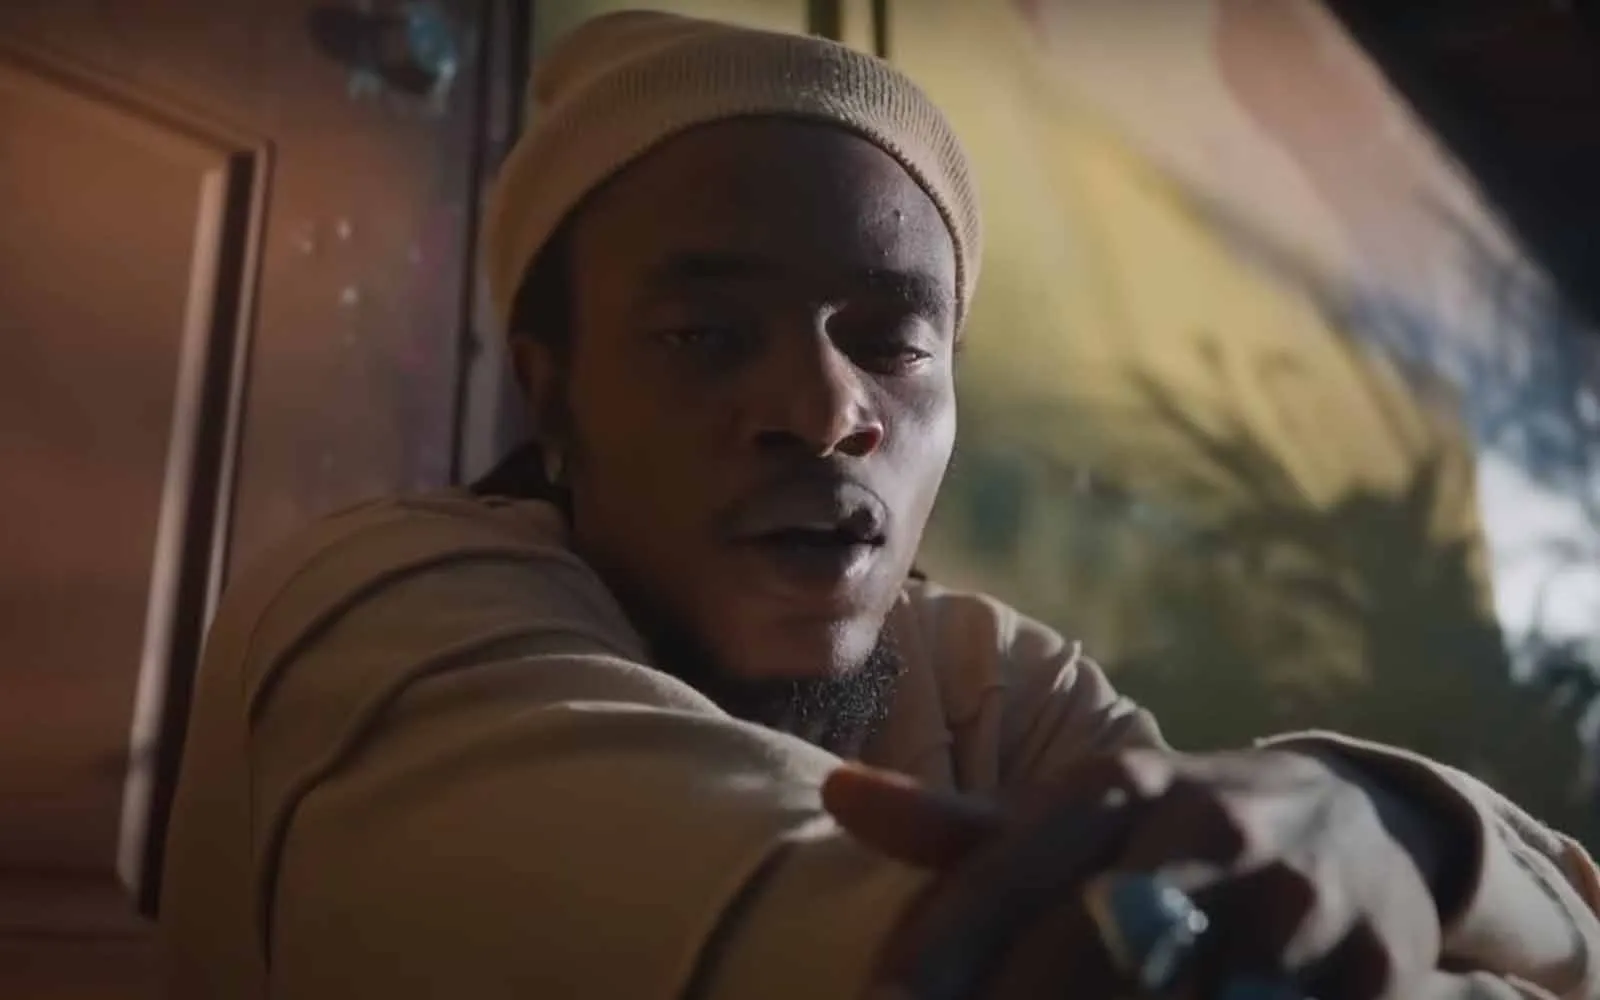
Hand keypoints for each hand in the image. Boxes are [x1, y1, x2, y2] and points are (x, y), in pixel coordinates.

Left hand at [827, 749, 1454, 999]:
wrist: (1367, 829)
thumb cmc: (1177, 831)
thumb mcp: (1080, 813)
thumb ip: (962, 827)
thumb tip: (837, 794)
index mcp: (1124, 783)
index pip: (1014, 859)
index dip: (944, 941)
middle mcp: (1209, 828)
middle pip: (1089, 943)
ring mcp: (1295, 903)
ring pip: (1171, 994)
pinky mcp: (1369, 974)